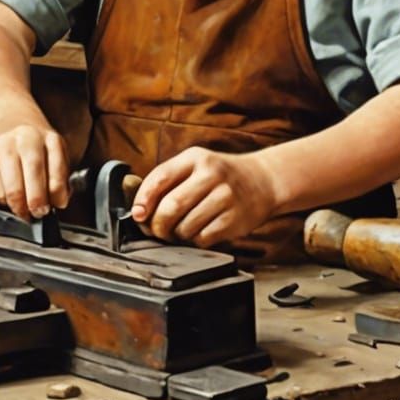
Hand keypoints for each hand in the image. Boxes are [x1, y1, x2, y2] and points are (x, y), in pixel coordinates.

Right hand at [0, 106, 70, 220]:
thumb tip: (58, 203)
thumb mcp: (56, 149)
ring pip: (0, 194)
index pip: (52, 179)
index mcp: (43, 139)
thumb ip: (61, 177)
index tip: (50, 208)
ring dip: (11, 206)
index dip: (53, 200)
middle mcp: (16, 141)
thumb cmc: (34, 139)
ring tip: (19, 201)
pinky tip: (3, 190)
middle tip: (33, 213)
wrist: (5, 115)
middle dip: (29, 209)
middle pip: (20, 189)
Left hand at [132, 147, 278, 245]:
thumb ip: (168, 180)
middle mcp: (211, 175)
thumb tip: (138, 208)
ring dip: (176, 235)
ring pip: (186, 226)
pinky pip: (203, 238)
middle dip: (158, 224)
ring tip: (179, 231)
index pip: (160, 178)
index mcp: (194, 158)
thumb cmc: (220, 175)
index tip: (137, 215)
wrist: (263, 180)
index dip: (143, 199)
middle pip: (172, 206)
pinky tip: (197, 233)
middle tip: (156, 230)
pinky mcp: (235, 220)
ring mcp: (225, 197)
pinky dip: (194, 240)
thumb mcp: (195, 164)